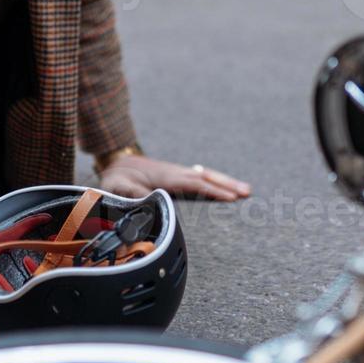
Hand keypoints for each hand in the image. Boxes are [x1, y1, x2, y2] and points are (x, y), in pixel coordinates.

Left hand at [98, 154, 251, 201]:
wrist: (115, 161)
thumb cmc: (116, 177)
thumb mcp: (118, 187)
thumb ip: (133, 194)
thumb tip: (150, 201)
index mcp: (166, 177)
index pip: (194, 185)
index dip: (213, 191)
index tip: (230, 198)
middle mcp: (176, 173)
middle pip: (206, 178)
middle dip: (228, 184)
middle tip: (248, 192)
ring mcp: (177, 173)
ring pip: (206, 176)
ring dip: (225, 182)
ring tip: (245, 190)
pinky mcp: (176, 176)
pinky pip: (201, 178)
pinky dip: (215, 181)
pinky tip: (224, 185)